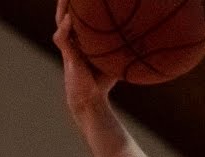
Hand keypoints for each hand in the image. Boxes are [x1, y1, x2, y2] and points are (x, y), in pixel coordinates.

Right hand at [52, 0, 116, 114]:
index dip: (83, 3)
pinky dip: (65, 28)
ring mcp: (68, 45)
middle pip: (67, 10)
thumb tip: (143, 31)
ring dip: (63, 6)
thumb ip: (122, 44)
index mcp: (82, 35)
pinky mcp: (66, 55)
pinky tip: (69, 19)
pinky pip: (62, 37)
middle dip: (70, 0)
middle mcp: (73, 37)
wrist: (91, 98)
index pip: (80, 12)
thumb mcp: (116, 57)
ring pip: (60, 19)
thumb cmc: (103, 78)